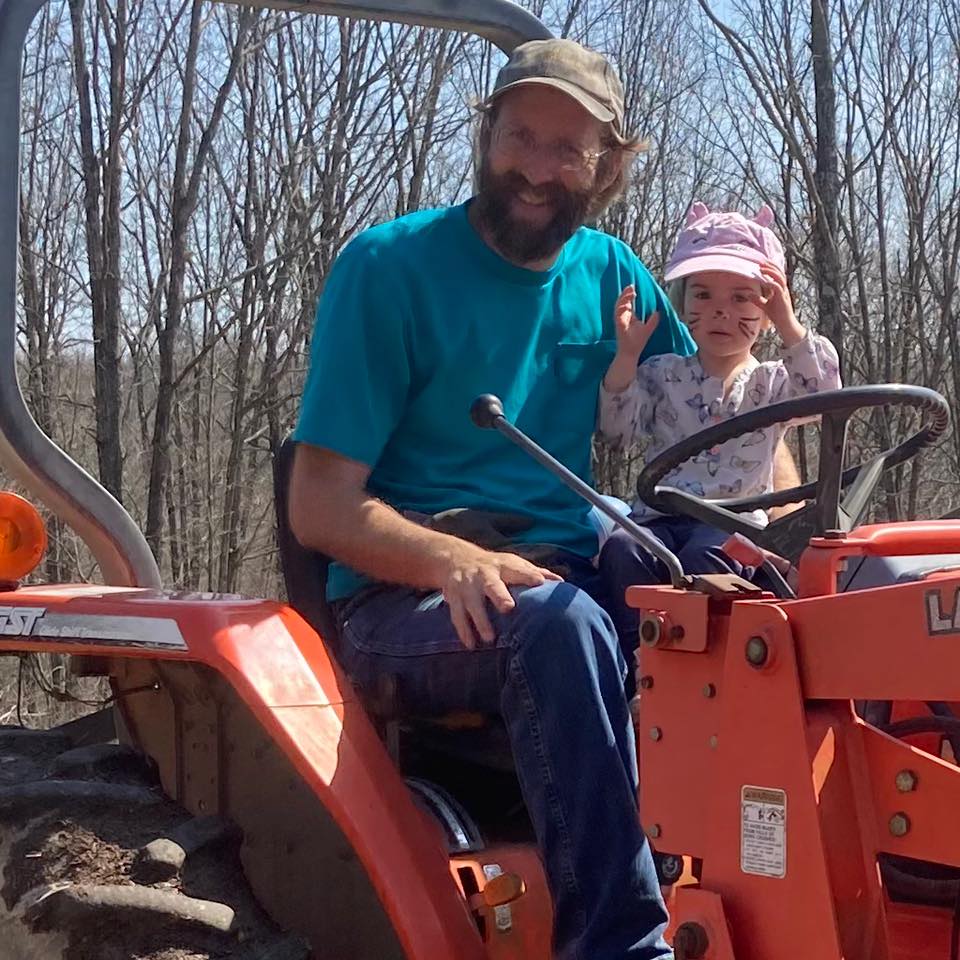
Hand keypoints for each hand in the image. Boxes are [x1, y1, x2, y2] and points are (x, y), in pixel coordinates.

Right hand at [437, 541, 561, 649]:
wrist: (456, 558)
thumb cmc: (495, 567)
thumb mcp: (512, 564)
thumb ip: (534, 573)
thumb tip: (561, 583)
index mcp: (502, 566)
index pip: (517, 570)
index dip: (528, 575)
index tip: (539, 582)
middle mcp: (484, 575)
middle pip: (491, 585)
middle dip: (499, 596)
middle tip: (508, 608)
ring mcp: (466, 586)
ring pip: (472, 603)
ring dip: (479, 620)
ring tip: (489, 638)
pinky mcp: (453, 597)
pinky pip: (457, 615)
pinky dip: (463, 631)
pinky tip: (471, 645)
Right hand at [613, 285, 659, 360]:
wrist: (631, 352)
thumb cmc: (637, 342)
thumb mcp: (648, 329)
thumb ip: (653, 321)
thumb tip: (658, 311)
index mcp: (629, 317)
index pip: (628, 303)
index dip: (629, 296)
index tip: (634, 290)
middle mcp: (623, 317)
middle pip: (622, 302)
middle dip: (626, 293)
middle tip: (631, 286)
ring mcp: (619, 320)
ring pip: (618, 305)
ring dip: (623, 297)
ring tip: (629, 290)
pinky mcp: (618, 324)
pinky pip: (617, 313)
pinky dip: (621, 306)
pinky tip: (627, 302)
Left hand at [752, 264, 804, 345]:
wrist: (785, 324)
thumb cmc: (777, 315)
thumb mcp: (765, 306)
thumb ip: (757, 299)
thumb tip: (747, 294)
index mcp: (780, 289)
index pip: (777, 274)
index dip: (770, 267)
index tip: (762, 262)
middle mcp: (783, 289)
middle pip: (779, 273)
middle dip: (771, 266)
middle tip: (761, 261)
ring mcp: (784, 293)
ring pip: (780, 278)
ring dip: (771, 272)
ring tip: (762, 268)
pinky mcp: (783, 299)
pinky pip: (778, 288)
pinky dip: (771, 283)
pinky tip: (765, 280)